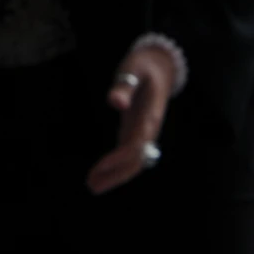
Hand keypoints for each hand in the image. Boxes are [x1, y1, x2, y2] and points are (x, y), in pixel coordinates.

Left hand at [86, 43, 176, 193]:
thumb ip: (124, 85)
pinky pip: (128, 154)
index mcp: (149, 117)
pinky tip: (100, 172)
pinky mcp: (136, 131)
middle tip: (93, 186)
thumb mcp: (133, 70)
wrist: (160, 66)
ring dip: (115, 174)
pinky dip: (115, 165)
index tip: (100, 166)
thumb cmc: (144, 66)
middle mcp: (149, 129)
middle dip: (116, 175)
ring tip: (93, 185)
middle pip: (136, 160)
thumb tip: (115, 102)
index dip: (118, 158)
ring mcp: (143, 132)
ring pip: (133, 161)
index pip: (135, 144)